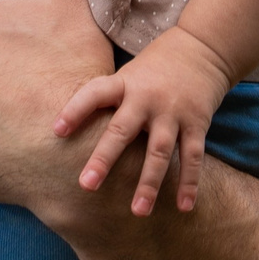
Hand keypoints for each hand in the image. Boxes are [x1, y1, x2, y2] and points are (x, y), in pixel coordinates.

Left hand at [56, 26, 233, 214]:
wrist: (202, 48)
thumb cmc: (155, 67)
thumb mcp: (127, 75)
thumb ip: (108, 101)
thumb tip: (69, 128)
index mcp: (124, 83)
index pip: (94, 93)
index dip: (74, 110)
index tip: (56, 131)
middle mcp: (146, 98)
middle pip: (121, 130)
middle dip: (104, 158)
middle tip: (86, 186)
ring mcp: (172, 111)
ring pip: (159, 151)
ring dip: (148, 182)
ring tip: (138, 211)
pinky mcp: (197, 122)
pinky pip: (192, 156)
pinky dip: (189, 183)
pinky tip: (183, 207)